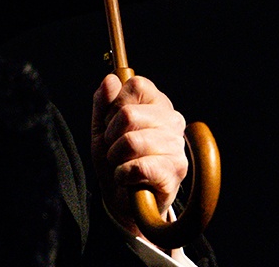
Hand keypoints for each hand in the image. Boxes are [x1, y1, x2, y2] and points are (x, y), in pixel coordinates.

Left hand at [91, 74, 188, 232]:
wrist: (122, 199)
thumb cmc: (115, 159)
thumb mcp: (101, 128)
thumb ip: (103, 102)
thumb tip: (111, 79)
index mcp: (157, 104)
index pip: (137, 84)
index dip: (115, 103)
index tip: (112, 122)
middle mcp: (172, 121)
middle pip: (128, 113)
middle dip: (111, 135)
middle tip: (115, 148)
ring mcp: (177, 146)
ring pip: (131, 141)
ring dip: (116, 157)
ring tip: (122, 163)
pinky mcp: (176, 171)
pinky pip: (138, 167)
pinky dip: (123, 174)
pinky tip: (128, 178)